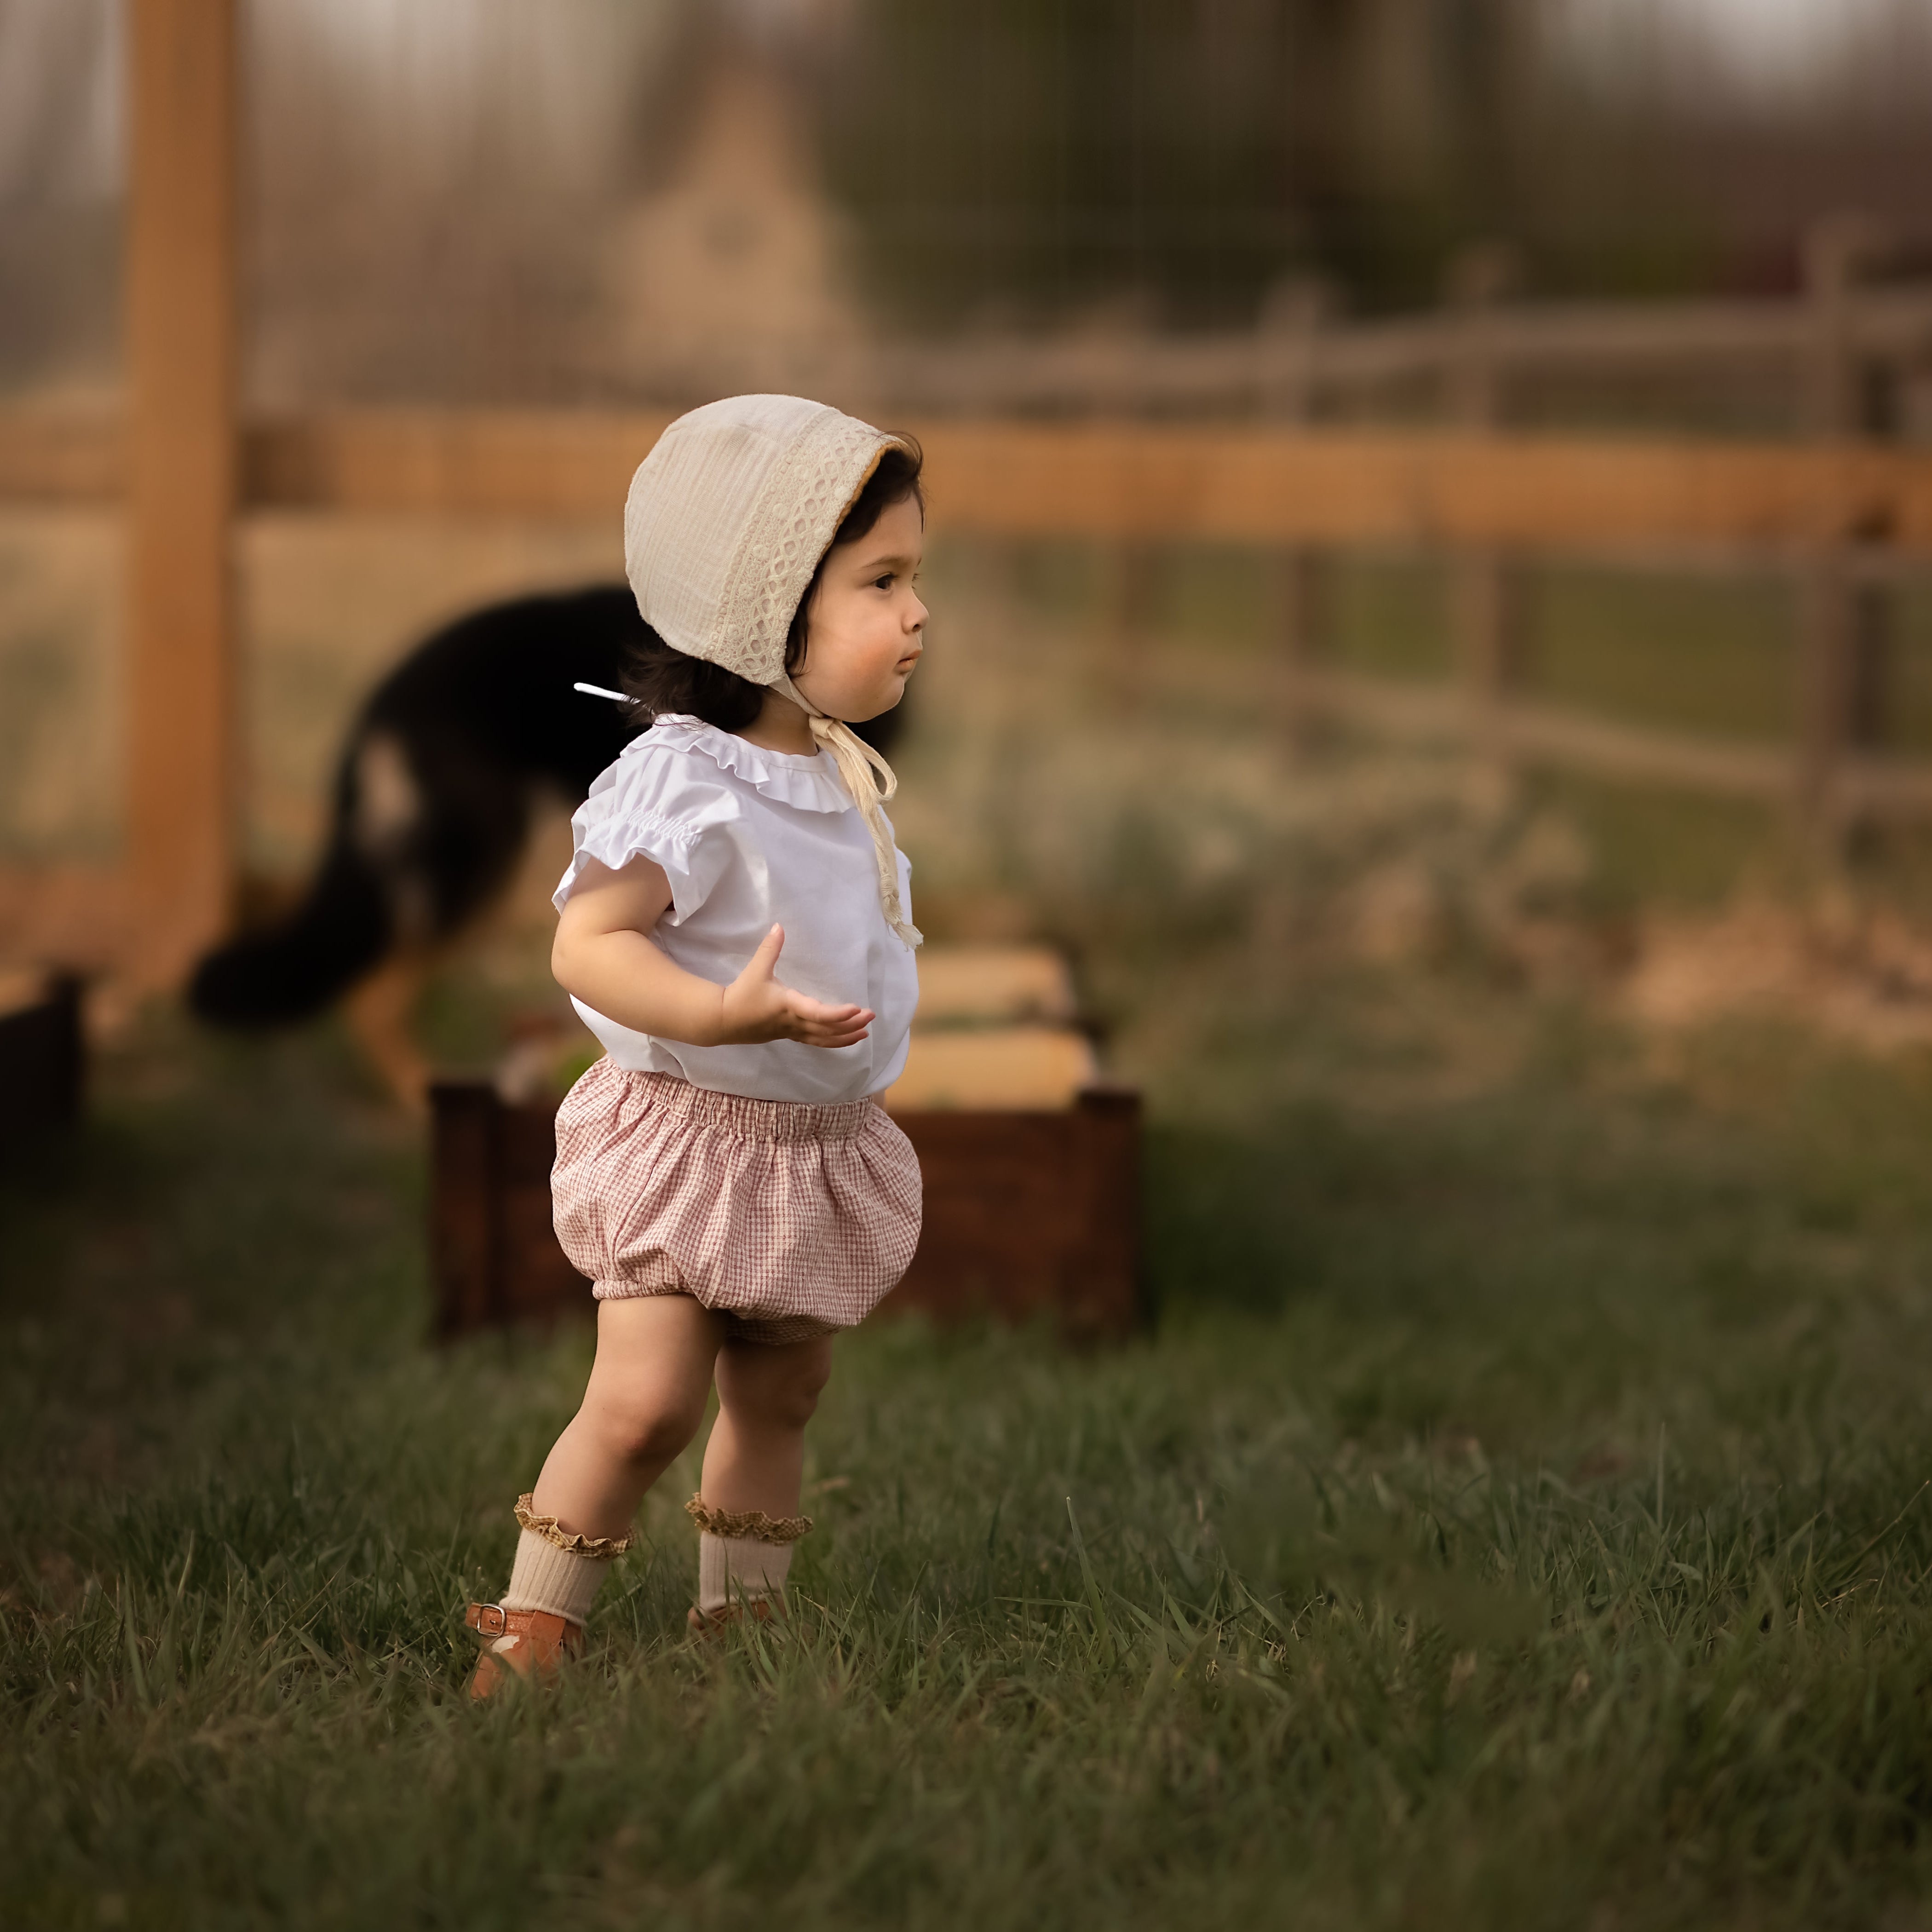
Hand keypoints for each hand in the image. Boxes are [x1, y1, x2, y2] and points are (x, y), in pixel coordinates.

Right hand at [714, 925, 872, 1048]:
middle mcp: (794, 1022)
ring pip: (823, 1039)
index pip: (818, 1013)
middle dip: (851, 1024)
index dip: (838, 1014)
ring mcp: (793, 1032)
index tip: (856, 1009)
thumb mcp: (755, 970)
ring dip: (845, 1036)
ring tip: (865, 1032)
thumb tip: (779, 926)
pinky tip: (846, 1038)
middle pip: (827, 1029)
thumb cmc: (741, 995)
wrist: (723, 1021)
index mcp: (788, 1006)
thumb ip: (769, 949)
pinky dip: (833, 1041)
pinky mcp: (790, 1035)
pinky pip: (816, 1041)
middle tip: (871, 1016)